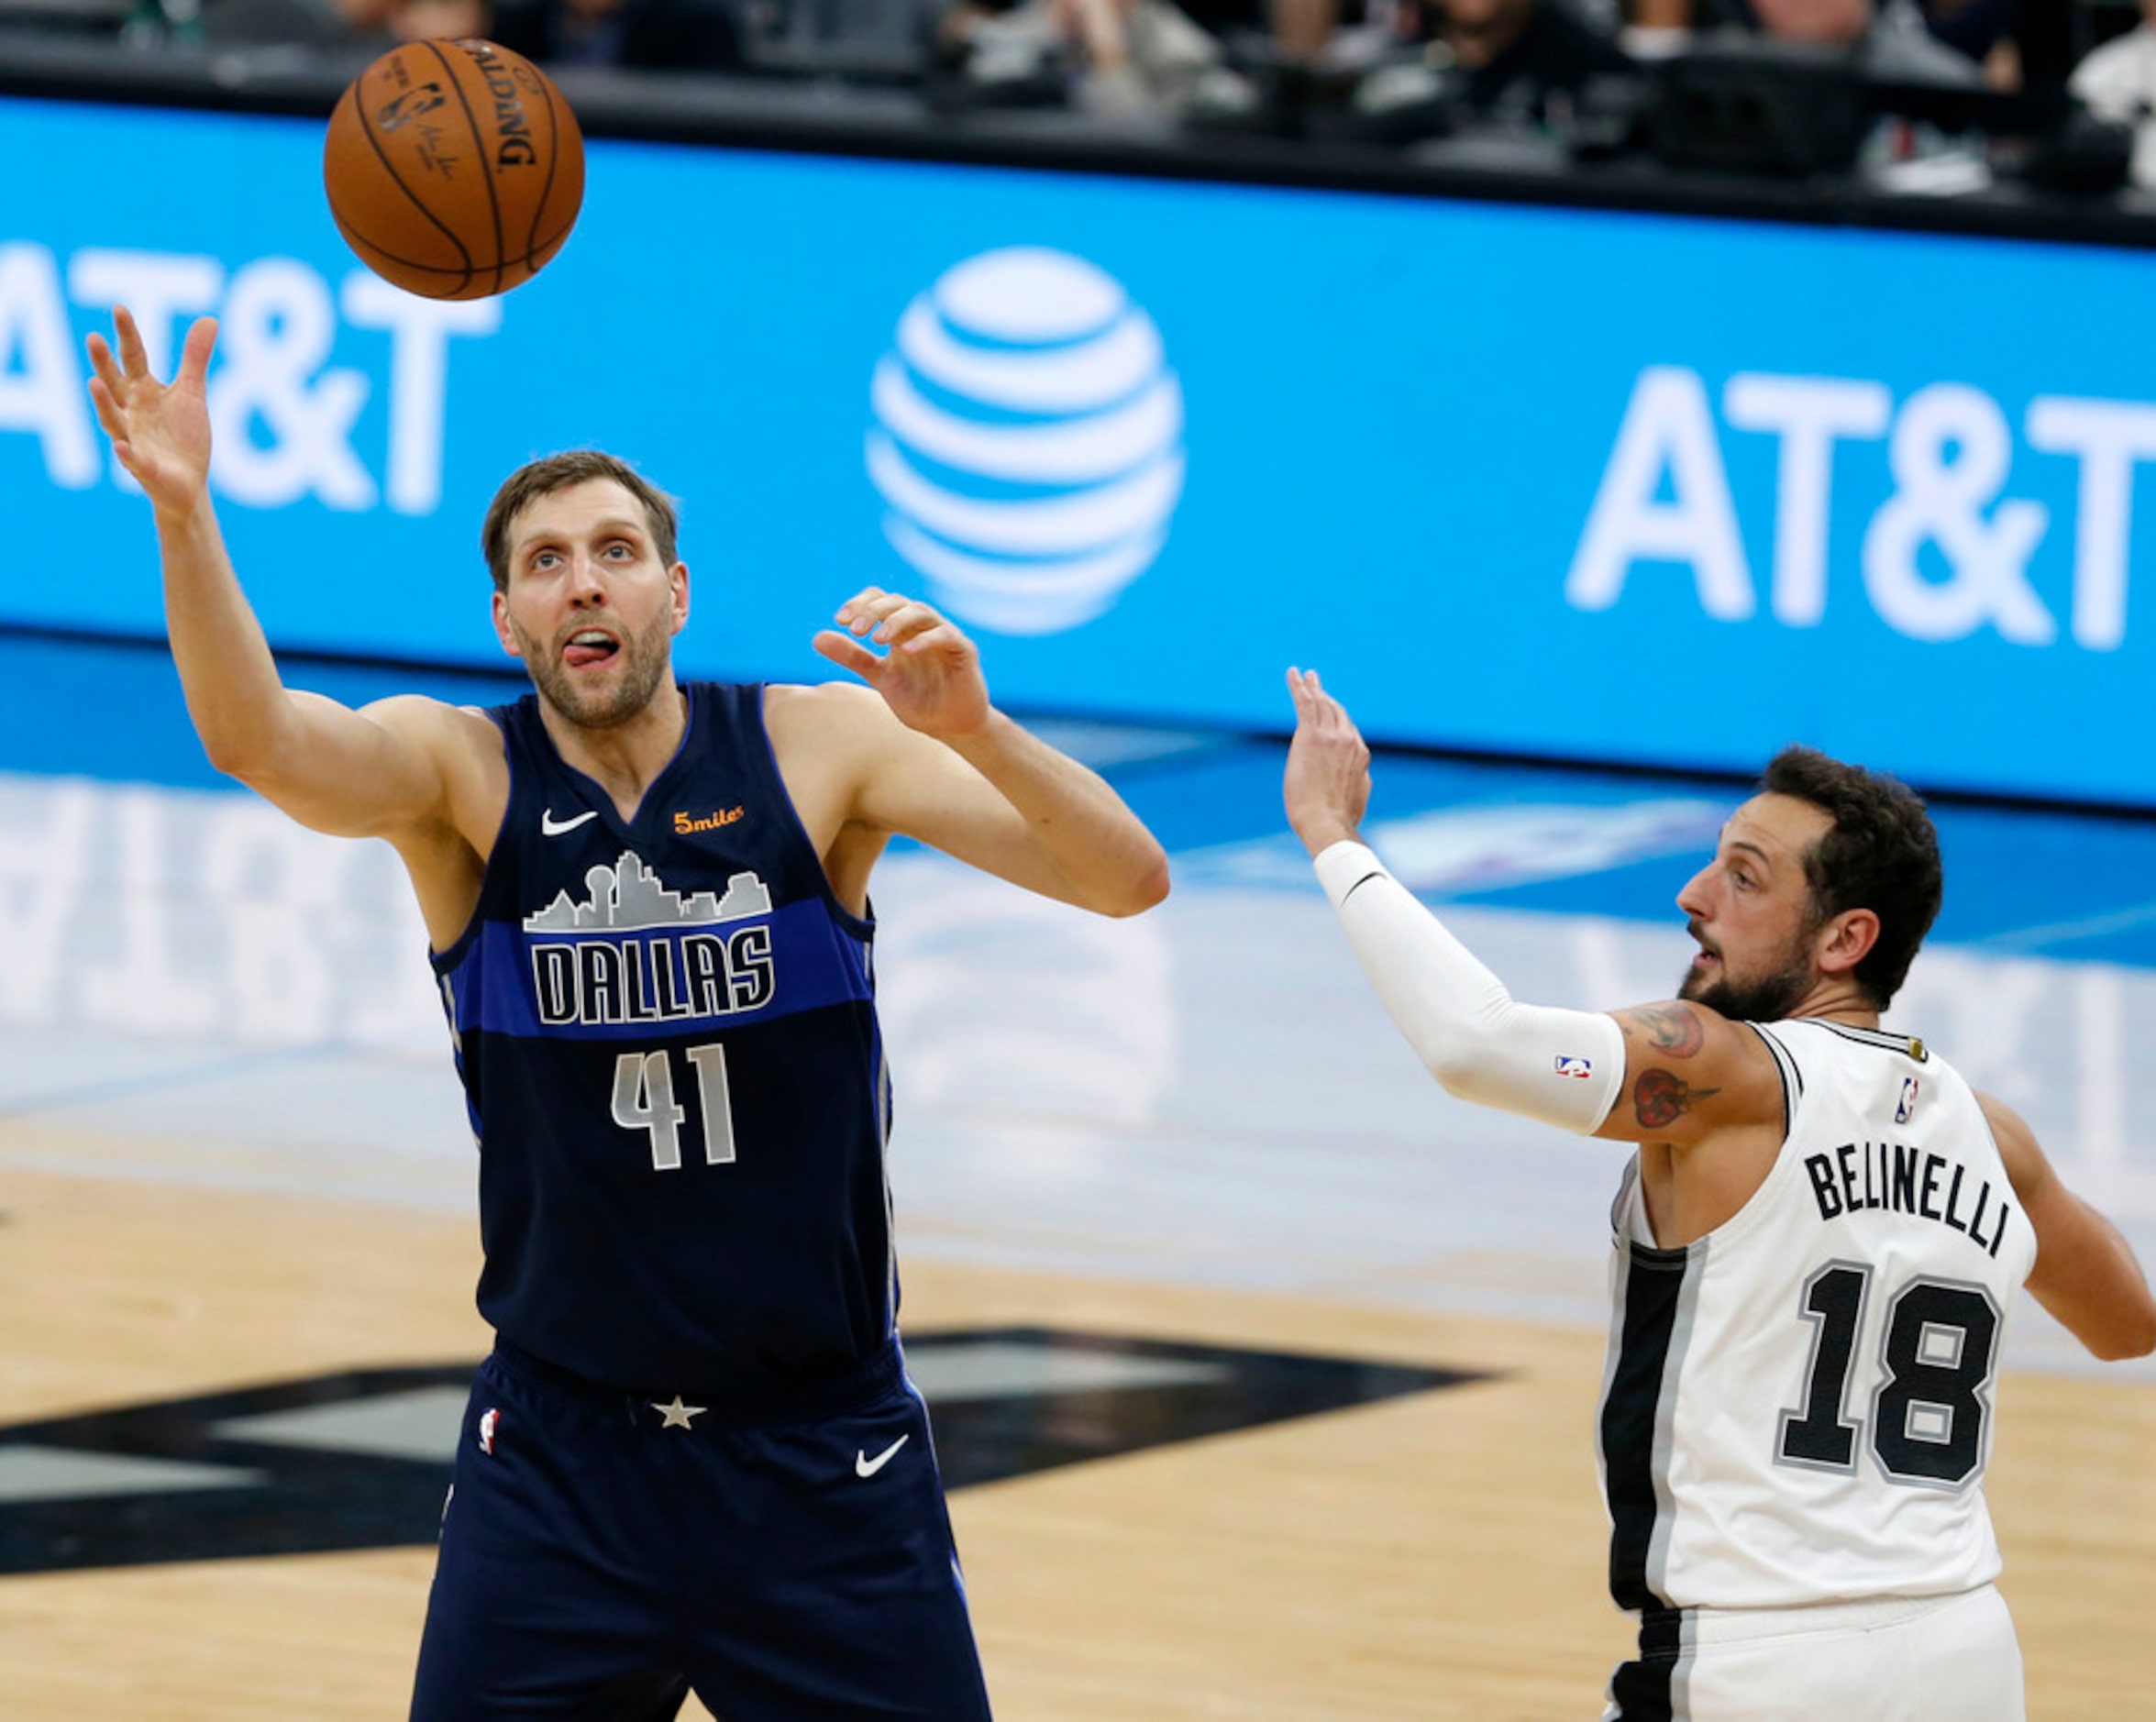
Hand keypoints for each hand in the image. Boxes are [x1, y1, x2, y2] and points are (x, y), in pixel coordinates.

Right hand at [86, 307, 216, 517]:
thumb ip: (195, 358)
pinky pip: (133, 459)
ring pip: (113, 419)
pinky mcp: (143, 467)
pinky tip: (122, 446)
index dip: (127, 334)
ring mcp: (133, 438)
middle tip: (93, 338)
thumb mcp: (192, 393)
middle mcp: (131, 412)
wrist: (189, 484)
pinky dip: (127, 453)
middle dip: (103, 363)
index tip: (119, 308)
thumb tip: (209, 318)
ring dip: (104, 402)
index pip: (133, 358)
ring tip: (93, 383)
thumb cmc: (184, 436)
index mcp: (143, 391)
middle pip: (114, 383)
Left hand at [814, 588, 990, 738]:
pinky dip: (926, 639)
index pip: (880, 600)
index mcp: (902, 630)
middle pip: (897, 602)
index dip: (861, 603)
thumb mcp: (879, 677)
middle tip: (856, 630)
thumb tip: (816, 638)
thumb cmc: (919, 701)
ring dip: (896, 621)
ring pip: (921, 612)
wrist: (950, 727)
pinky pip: (946, 635)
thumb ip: (852, 657)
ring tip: (876, 639)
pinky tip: (906, 650)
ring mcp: (944, 636)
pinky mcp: (964, 651)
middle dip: (874, 612)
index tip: (841, 620)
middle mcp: (922, 627)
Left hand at [1283, 666, 1370, 857]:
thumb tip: (1360, 777)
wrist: (1326, 822)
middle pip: (1336, 710)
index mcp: (1360, 755)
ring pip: (1321, 703)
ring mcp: (1330, 737)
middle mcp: (1348, 740)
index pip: (1347, 729)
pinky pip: (1305, 703)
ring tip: (1304, 675)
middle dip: (1326, 695)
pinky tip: (1293, 674)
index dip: (1336, 719)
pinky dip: (1299, 686)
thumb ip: (1357, 781)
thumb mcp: (1357, 797)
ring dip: (1312, 686)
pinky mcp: (1311, 736)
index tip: (1327, 712)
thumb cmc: (1338, 818)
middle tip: (1316, 682)